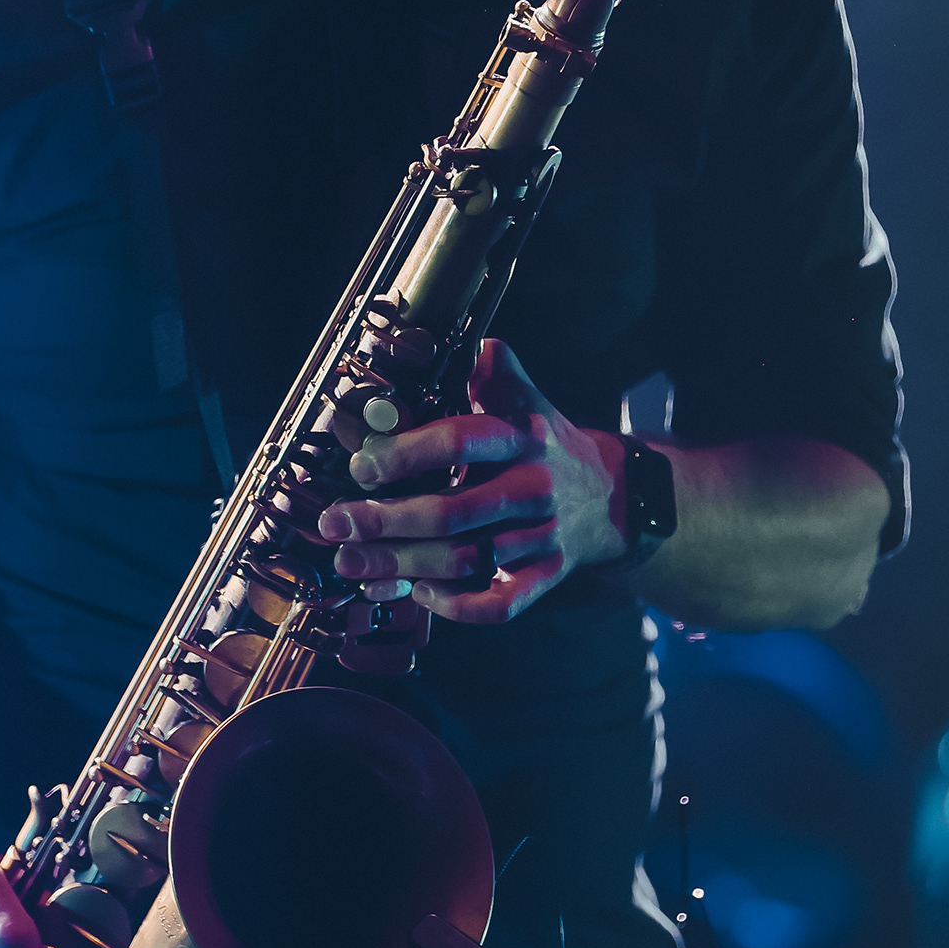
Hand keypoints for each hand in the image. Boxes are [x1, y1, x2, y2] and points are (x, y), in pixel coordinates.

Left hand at [316, 337, 632, 626]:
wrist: (612, 495)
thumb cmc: (545, 441)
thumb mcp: (526, 398)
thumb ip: (496, 371)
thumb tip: (474, 341)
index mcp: (523, 437)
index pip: (461, 441)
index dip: (406, 454)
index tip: (360, 466)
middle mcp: (534, 489)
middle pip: (454, 512)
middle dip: (387, 521)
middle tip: (336, 525)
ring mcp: (543, 537)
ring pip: (468, 561)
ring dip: (404, 566)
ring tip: (352, 564)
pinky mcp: (548, 576)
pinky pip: (502, 604)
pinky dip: (457, 606)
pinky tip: (420, 592)